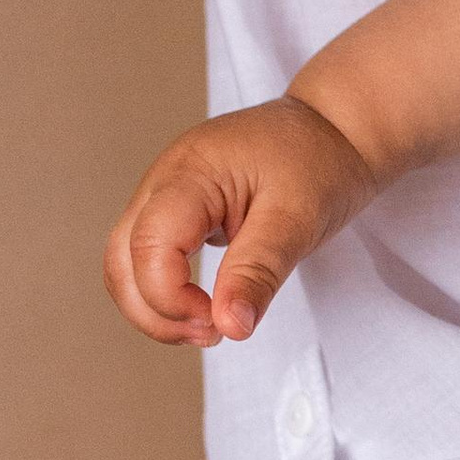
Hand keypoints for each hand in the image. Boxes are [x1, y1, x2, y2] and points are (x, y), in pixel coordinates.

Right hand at [103, 97, 380, 346]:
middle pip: (122, 257)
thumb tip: (231, 326)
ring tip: (210, 327)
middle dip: (154, 311)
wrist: (336, 125)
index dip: (170, 297)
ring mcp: (167, 190)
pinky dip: (166, 288)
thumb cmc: (321, 161)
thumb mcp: (300, 219)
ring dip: (155, 305)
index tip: (217, 322)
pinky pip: (150, 254)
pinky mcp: (178, 206)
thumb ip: (259, 271)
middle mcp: (166, 177)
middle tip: (211, 334)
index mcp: (192, 171)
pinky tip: (206, 306)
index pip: (149, 244)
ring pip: (127, 260)